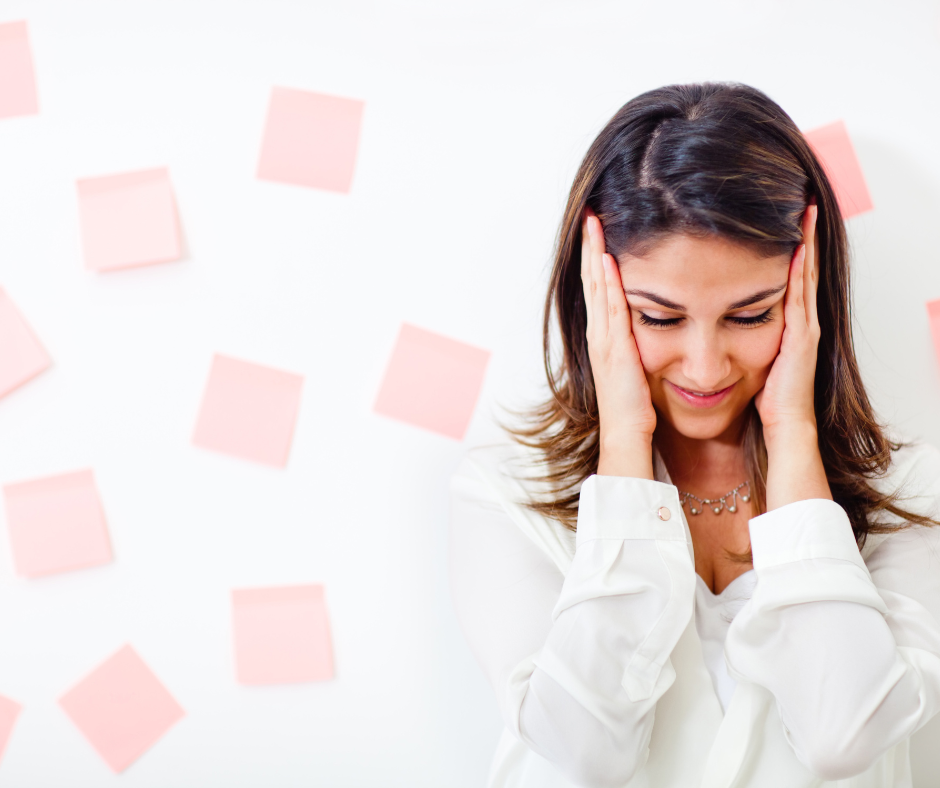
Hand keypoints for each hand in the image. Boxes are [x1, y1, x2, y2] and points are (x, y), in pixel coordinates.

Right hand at [580, 208, 655, 478]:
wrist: (627, 439)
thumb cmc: (636, 412)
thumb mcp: (638, 371)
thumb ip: (640, 348)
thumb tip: (649, 331)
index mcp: (608, 339)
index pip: (601, 290)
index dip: (599, 260)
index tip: (601, 231)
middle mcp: (601, 335)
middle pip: (594, 281)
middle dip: (592, 247)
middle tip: (592, 215)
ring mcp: (604, 341)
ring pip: (598, 288)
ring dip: (596, 255)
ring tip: (595, 225)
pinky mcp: (613, 350)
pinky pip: (610, 309)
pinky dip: (607, 283)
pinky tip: (609, 260)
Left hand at [755, 205, 819, 434]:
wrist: (783, 424)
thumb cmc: (765, 397)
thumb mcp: (753, 356)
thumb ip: (741, 333)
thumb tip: (715, 319)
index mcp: (786, 324)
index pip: (789, 277)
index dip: (788, 248)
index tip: (781, 219)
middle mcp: (800, 321)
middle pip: (801, 269)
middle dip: (802, 236)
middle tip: (801, 203)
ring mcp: (804, 327)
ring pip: (805, 276)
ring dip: (805, 244)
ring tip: (804, 212)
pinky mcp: (801, 338)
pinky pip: (799, 298)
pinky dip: (799, 273)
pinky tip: (796, 250)